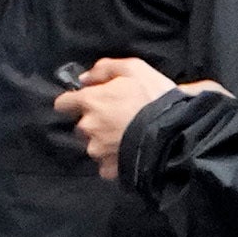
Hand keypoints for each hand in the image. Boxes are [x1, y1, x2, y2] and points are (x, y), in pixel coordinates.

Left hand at [53, 54, 210, 178]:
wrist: (175, 132)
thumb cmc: (155, 97)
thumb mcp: (133, 69)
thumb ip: (104, 69)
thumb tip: (84, 79)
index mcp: (90, 101)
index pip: (63, 103)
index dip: (73, 102)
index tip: (87, 103)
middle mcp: (87, 126)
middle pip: (81, 125)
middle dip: (94, 122)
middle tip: (118, 119)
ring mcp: (97, 149)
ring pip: (93, 145)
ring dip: (104, 142)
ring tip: (127, 136)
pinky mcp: (109, 168)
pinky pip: (105, 164)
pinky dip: (114, 160)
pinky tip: (128, 152)